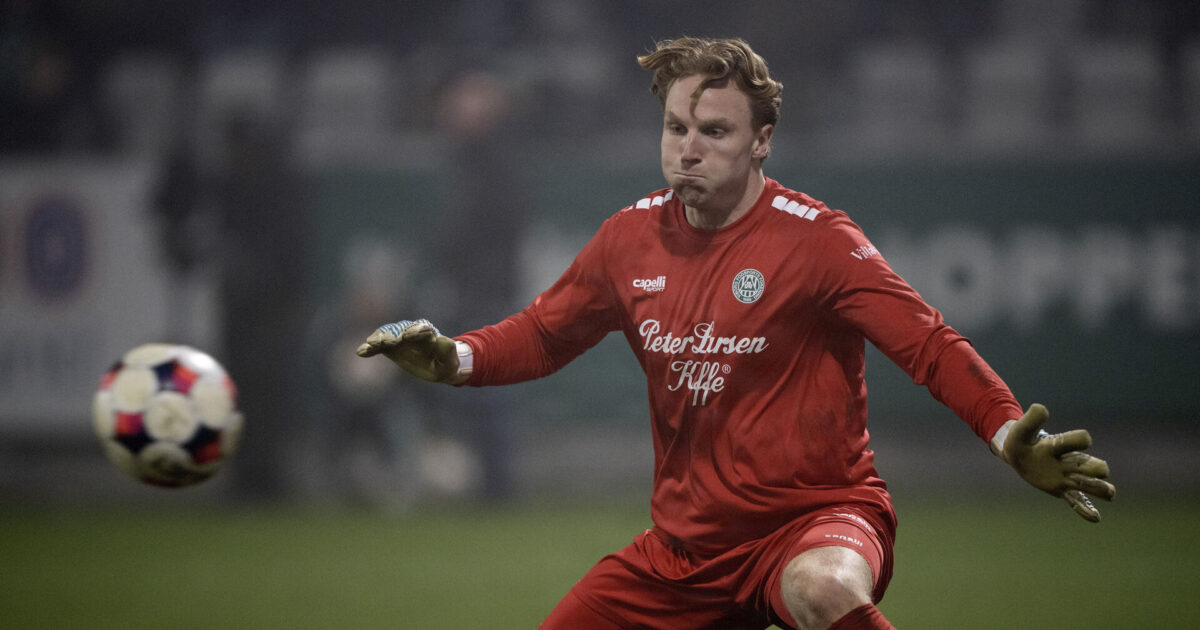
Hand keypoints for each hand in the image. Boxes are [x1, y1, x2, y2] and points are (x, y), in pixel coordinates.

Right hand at [356, 319, 463, 383]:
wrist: (436, 366)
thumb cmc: (445, 364)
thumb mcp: (450, 361)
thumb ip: (446, 351)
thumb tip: (441, 340)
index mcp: (429, 333)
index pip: (422, 328)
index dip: (415, 331)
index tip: (408, 336)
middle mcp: (412, 332)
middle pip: (400, 329)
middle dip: (394, 334)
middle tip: (388, 341)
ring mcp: (399, 338)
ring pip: (387, 334)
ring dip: (379, 338)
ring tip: (371, 344)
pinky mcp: (389, 346)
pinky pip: (378, 346)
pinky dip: (370, 348)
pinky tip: (361, 352)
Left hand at [999, 404, 1115, 521]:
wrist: (1019, 454)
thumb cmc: (1021, 440)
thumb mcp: (1021, 430)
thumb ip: (1030, 419)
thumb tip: (1041, 408)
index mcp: (1061, 445)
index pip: (1080, 440)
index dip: (1079, 440)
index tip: (1075, 441)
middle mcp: (1069, 461)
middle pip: (1092, 465)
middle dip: (1096, 468)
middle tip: (1097, 471)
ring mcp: (1067, 477)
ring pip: (1090, 484)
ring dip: (1099, 488)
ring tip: (1109, 493)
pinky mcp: (1062, 490)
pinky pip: (1077, 502)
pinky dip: (1086, 509)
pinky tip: (1095, 518)